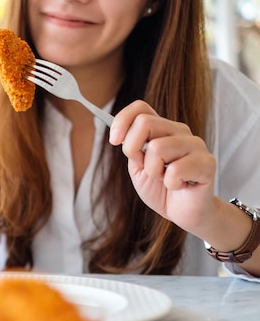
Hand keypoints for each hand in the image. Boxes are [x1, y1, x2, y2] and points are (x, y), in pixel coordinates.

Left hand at [109, 100, 216, 232]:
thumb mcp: (137, 168)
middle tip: (143, 168)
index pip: (140, 108)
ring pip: (158, 147)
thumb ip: (132, 149)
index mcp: (162, 129)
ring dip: (154, 171)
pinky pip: (176, 170)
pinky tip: (179, 186)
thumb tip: (120, 133)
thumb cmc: (160, 189)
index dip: (122, 120)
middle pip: (145, 123)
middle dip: (132, 149)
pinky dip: (170, 183)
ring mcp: (195, 145)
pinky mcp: (207, 163)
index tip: (114, 140)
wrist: (183, 212)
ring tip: (164, 179)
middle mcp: (179, 132)